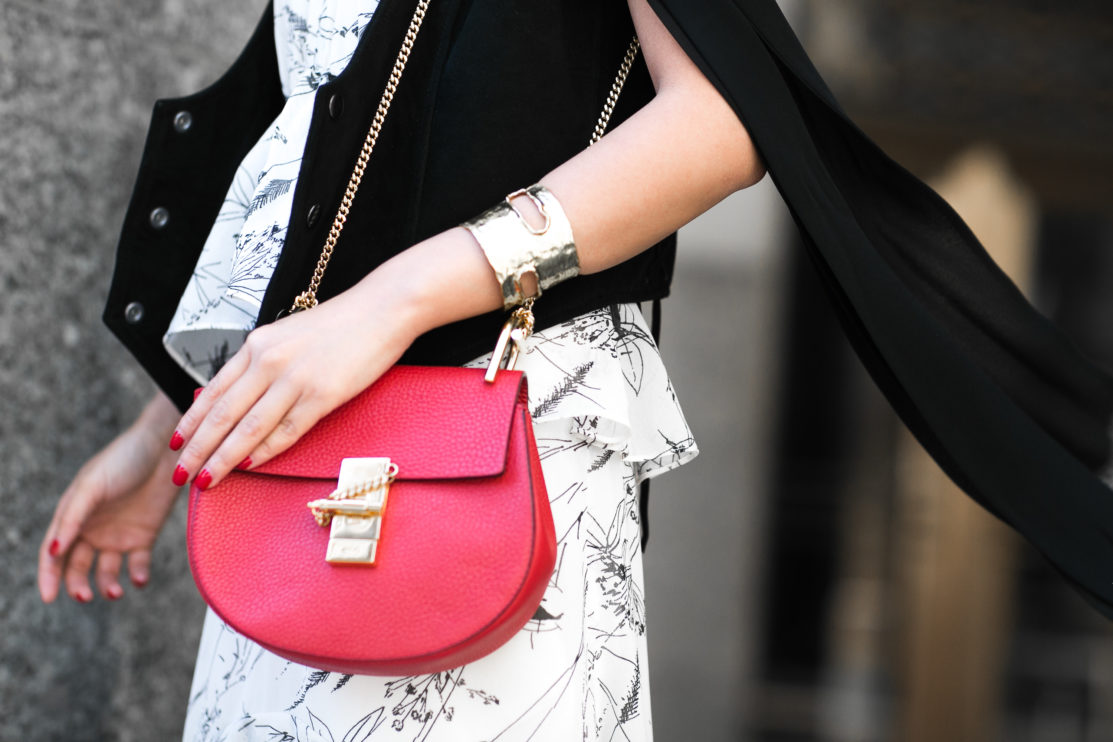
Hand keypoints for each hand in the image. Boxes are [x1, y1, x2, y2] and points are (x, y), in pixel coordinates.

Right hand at [39, 393, 181, 602]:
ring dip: (107, 585)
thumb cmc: (123, 461)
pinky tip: (139, 579)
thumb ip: (72, 518)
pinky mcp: (144, 536)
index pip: (54, 552)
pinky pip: (138, 565)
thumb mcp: (92, 486)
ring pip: (106, 571)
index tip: (50, 598)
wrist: (166, 450)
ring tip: (115, 592)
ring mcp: (118, 534)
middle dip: (77, 586)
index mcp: (73, 516)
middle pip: (77, 567)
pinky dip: (138, 576)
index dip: (49, 576)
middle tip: (85, 597)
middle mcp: (92, 529)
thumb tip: (53, 552)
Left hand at [169, 229, 504, 491]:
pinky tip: (250, 466)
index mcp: (257, 345)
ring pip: (248, 428)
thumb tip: (240, 394)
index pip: (213, 392)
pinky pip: (287, 430)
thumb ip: (264, 362)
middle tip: (179, 474)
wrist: (383, 309)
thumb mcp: (289, 335)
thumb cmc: (341, 324)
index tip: (175, 444)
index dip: (191, 422)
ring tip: (205, 480)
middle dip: (197, 449)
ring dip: (223, 458)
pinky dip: (265, 452)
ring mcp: (295, 378)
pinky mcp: (322, 394)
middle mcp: (268, 361)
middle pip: (222, 414)